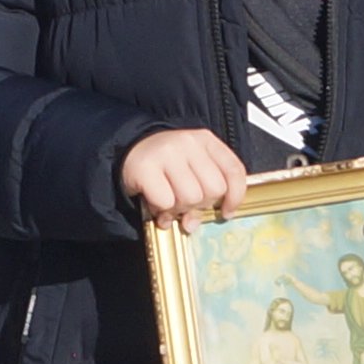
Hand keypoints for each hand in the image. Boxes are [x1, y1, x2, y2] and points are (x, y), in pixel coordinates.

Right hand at [119, 127, 250, 227]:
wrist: (128, 151)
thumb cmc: (166, 166)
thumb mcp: (192, 168)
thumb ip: (205, 189)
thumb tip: (193, 222)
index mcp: (206, 140)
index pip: (234, 170)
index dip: (235, 196)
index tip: (226, 211)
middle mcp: (188, 142)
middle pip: (213, 189)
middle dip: (200, 203)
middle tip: (184, 201)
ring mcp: (166, 153)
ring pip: (190, 198)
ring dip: (179, 208)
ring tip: (168, 201)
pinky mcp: (145, 167)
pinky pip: (165, 202)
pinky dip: (161, 210)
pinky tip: (154, 203)